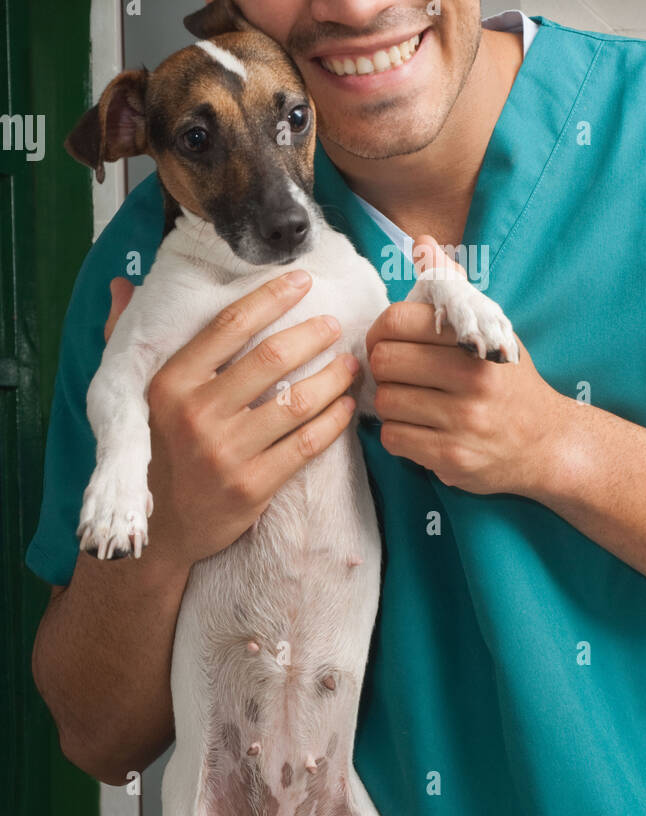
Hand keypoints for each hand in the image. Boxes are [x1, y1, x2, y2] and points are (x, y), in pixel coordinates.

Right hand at [103, 272, 359, 573]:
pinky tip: (346, 406)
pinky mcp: (253, 486)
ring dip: (332, 376)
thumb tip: (124, 285)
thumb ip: (126, 337)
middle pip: (272, 358)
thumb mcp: (128, 396)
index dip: (271, 298)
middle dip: (313, 334)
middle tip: (334, 326)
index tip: (302, 281)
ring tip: (350, 364)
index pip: (229, 326)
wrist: (156, 533)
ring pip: (297, 401)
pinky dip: (334, 421)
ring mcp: (226, 453)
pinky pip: (307, 445)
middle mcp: (197, 415)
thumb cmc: (152, 452)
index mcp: (170, 384)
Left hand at [365, 236, 565, 495]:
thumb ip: (452, 287)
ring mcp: (462, 423)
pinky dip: (398, 433)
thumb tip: (420, 241)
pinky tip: (419, 427)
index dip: (382, 328)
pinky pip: (394, 438)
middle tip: (398, 371)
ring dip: (391, 401)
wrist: (548, 444)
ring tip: (411, 399)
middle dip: (384, 366)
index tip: (389, 338)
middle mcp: (472, 380)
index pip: (400, 320)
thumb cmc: (510, 380)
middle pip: (384, 361)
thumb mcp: (492, 328)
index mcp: (478, 340)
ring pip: (385, 402)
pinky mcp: (452, 459)